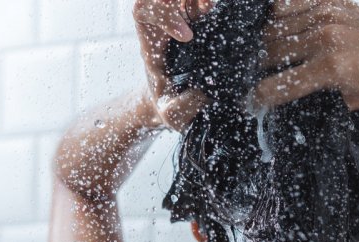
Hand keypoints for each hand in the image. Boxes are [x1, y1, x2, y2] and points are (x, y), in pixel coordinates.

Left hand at [133, 0, 210, 130]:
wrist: (175, 104)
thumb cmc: (170, 107)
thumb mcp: (173, 113)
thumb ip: (185, 106)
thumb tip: (204, 92)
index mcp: (152, 45)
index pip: (143, 12)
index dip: (163, 15)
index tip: (188, 37)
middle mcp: (162, 29)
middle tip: (204, 7)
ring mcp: (179, 23)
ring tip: (210, 6)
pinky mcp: (196, 24)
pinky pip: (196, 3)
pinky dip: (206, 4)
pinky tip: (215, 10)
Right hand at [255, 0, 358, 109]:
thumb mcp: (350, 101)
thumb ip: (317, 98)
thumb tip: (287, 99)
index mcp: (331, 68)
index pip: (278, 86)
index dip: (258, 98)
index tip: (250, 103)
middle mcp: (325, 38)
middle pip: (270, 53)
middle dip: (259, 69)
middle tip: (257, 77)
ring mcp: (326, 15)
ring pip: (274, 28)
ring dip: (266, 44)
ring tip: (267, 56)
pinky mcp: (330, 1)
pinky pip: (288, 4)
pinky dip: (277, 16)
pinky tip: (278, 29)